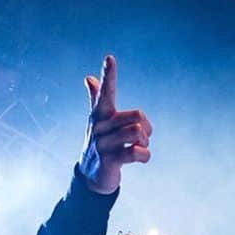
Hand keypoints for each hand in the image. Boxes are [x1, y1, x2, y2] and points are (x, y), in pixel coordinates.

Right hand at [78, 55, 151, 193]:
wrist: (91, 177)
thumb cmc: (100, 144)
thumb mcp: (98, 121)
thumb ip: (96, 98)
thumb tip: (88, 77)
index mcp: (100, 115)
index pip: (104, 92)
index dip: (108, 76)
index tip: (110, 58)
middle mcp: (100, 127)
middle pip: (137, 115)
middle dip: (146, 127)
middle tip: (142, 137)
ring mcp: (103, 144)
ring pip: (137, 132)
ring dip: (145, 142)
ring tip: (138, 147)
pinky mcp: (109, 161)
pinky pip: (136, 152)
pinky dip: (145, 156)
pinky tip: (140, 158)